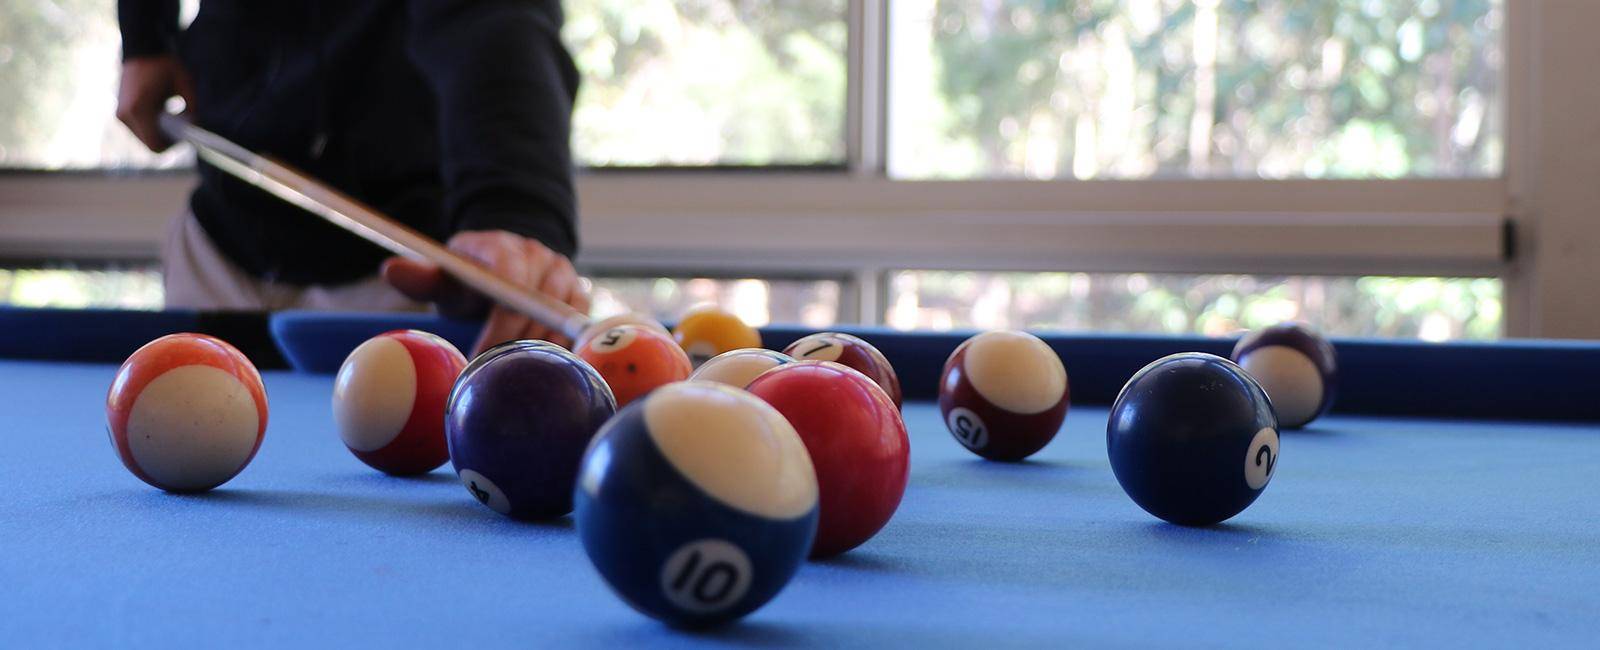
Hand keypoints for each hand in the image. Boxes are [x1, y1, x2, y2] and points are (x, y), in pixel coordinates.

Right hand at [116, 55, 194, 151]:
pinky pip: (139, 129)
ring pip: (143, 138)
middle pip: (149, 144)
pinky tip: (162, 114)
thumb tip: (197, 128)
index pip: (155, 145)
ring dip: (159, 133)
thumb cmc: (165, 65)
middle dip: (167, 139)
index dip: (172, 146)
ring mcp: (120, 114)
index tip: (184, 136)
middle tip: (181, 127)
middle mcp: (125, 115)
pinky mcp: (120, 112)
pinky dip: (151, 127)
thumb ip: (193, 109)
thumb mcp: (185, 86)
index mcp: (139, 110)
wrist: (142, 48)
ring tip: (172, 118)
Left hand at [381, 230, 590, 354]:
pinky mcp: (580, 294)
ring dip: (537, 348)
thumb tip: (390, 270)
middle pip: (537, 304)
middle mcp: (538, 254)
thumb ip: (421, 277)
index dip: (499, 321)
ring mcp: (563, 272)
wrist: (504, 270)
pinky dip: (560, 347)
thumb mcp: (444, 279)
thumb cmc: (467, 281)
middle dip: (515, 342)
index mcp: (501, 246)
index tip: (480, 353)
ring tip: (515, 372)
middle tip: (496, 373)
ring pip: (558, 318)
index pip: (510, 278)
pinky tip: (540, 365)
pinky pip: (576, 325)